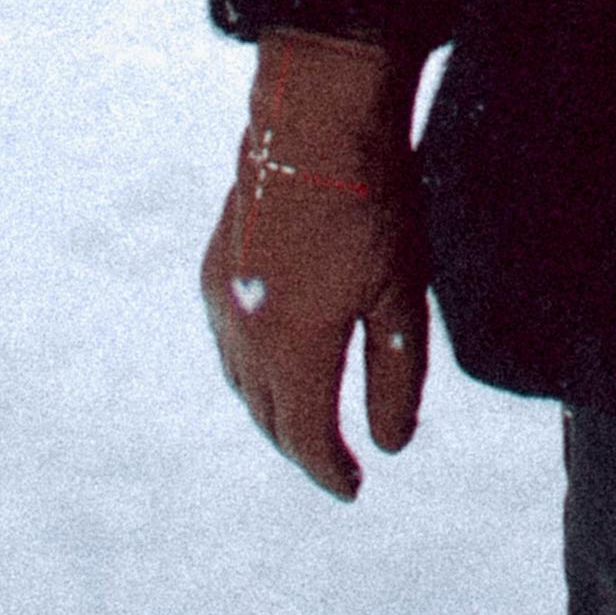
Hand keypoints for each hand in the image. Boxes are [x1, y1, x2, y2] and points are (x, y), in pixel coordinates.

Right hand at [201, 35, 431, 500]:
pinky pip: (228, 342)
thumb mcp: (401, 298)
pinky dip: (251, 369)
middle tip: (333, 463)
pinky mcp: (215, 268)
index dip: (329, 469)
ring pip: (241, 382)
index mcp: (292, 350)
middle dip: (300, 446)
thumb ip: (394, 379)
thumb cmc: (370, 207)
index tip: (353, 488)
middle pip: (268, 416)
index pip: (305, 436)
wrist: (314, 126)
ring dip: (272, 410)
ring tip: (306, 420)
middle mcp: (245, 334)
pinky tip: (273, 361)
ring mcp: (222, 299)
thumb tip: (391, 446)